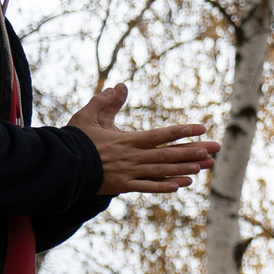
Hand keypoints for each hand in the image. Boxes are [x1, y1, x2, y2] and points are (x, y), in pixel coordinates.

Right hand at [67, 85, 218, 194]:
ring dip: (185, 168)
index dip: (181, 132)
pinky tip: (182, 185)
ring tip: (205, 166)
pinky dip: (164, 186)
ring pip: (162, 171)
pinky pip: (147, 188)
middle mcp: (131, 156)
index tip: (201, 128)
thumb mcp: (88, 116)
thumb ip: (105, 102)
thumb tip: (119, 85)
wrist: (59, 164)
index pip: (160, 135)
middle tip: (215, 148)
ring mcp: (128, 173)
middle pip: (167, 154)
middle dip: (193, 151)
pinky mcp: (121, 186)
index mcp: (126, 139)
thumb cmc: (74, 139)